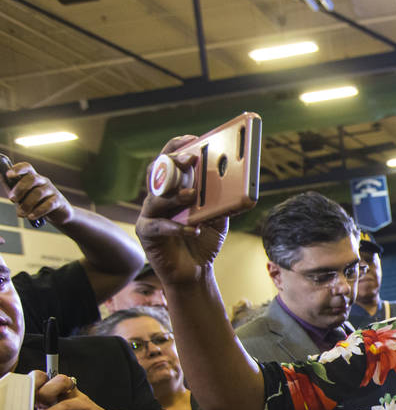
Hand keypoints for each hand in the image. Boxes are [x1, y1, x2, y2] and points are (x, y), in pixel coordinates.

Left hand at [3, 161, 73, 225]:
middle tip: (12, 200)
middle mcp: (43, 181)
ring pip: (38, 193)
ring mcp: (52, 190)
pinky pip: (48, 204)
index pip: (26, 167)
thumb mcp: (23, 195)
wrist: (58, 214)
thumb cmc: (36, 203)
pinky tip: (31, 217)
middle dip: (20, 189)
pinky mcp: (58, 201)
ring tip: (21, 214)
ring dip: (26, 204)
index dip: (18, 169)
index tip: (9, 175)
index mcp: (33, 177)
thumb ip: (12, 188)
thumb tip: (1, 177)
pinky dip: (37, 211)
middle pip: (32, 179)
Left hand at [31, 371, 126, 409]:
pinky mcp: (83, 404)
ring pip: (56, 382)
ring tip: (37, 409)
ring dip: (44, 394)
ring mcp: (72, 395)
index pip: (33, 380)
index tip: (15, 402)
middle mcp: (60, 390)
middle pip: (40, 376)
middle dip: (30, 387)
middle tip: (25, 403)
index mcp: (48, 394)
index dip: (23, 387)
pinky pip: (65, 404)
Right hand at [135, 136, 229, 285]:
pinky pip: (159, 226)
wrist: (195, 271)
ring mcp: (150, 213)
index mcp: (175, 188)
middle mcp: (159, 196)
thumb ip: (222, 201)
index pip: (171, 160)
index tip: (193, 139)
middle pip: (159, 172)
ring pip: (156, 198)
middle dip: (174, 163)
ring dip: (175, 195)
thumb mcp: (218, 217)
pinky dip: (177, 226)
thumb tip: (235, 183)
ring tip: (192, 195)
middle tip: (191, 159)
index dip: (178, 147)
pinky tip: (193, 229)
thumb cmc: (204, 240)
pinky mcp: (147, 233)